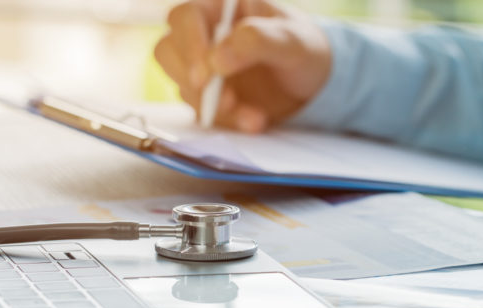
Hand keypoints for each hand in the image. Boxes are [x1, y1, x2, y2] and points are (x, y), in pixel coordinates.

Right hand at [155, 0, 331, 132]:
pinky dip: (227, 121)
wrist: (314, 83)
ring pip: (183, 85)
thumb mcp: (292, 41)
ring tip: (254, 117)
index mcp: (221, 6)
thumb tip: (216, 59)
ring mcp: (203, 65)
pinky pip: (202, 110)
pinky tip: (255, 121)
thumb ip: (257, 41)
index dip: (189, 44)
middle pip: (169, 51)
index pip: (186, 17)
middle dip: (194, 81)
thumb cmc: (304, 49)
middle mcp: (205, 33)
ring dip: (214, 107)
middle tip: (226, 102)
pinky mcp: (208, 95)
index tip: (206, 75)